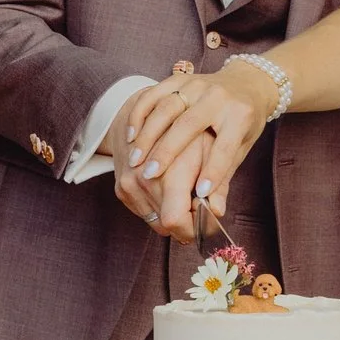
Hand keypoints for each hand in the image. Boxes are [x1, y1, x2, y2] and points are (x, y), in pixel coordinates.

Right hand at [108, 100, 219, 240]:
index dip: (195, 228)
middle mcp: (144, 174)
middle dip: (188, 222)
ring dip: (173, 215)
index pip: (176, 217)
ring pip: (155, 220)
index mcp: (172, 163)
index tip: (209, 225)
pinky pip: (143, 213)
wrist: (147, 111)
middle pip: (167, 220)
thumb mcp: (211, 146)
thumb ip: (218, 180)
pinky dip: (160, 208)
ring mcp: (129, 180)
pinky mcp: (120, 186)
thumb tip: (219, 211)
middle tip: (202, 212)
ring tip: (187, 199)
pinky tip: (170, 192)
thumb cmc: (189, 127)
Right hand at [123, 62, 276, 228]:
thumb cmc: (242, 123)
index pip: (225, 147)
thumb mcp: (241, 147)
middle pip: (188, 124)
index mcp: (239, 115)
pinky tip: (131, 136)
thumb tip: (214, 210)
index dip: (213, 171)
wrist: (245, 82)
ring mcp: (195, 84)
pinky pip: (152, 95)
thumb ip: (224, 175)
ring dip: (147, 135)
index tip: (199, 194)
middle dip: (166, 151)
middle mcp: (216, 96)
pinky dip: (139, 115)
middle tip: (150, 175)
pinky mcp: (178, 78)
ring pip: (164, 108)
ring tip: (135, 160)